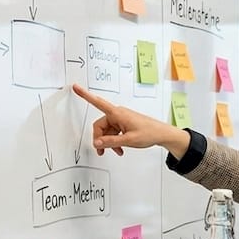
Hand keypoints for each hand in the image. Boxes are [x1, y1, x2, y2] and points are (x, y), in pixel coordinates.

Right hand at [72, 84, 190, 157]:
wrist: (162, 134)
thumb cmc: (149, 133)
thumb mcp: (129, 140)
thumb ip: (111, 142)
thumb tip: (96, 143)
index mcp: (117, 113)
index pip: (98, 103)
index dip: (85, 95)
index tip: (75, 87)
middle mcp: (117, 114)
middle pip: (100, 126)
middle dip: (100, 139)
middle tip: (101, 152)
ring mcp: (120, 119)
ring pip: (107, 131)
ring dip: (109, 142)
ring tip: (117, 152)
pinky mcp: (124, 124)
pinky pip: (114, 132)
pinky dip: (114, 141)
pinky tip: (120, 149)